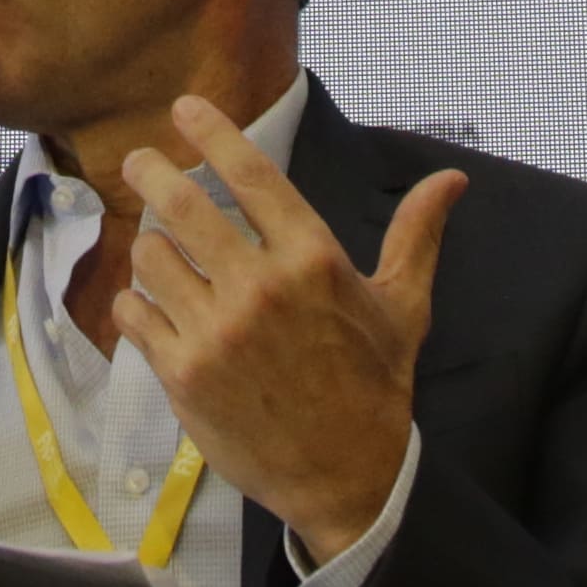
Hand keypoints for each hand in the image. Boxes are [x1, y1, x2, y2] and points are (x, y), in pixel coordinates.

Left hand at [114, 96, 461, 562]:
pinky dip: (135, 304)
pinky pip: (134, 314)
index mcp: (313, 260)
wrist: (348, 478)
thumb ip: (416, 234)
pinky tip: (150, 306)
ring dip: (151, 248)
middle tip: (140, 162)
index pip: (250, 174)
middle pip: (181, 204)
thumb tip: (453, 177)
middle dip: (151, 172)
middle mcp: (260, 289)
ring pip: (151, 256)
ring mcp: (216, 333)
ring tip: (162, 254)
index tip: (185, 107)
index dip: (212, 131)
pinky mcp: (183, 376)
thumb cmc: (375, 386)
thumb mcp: (402, 306)